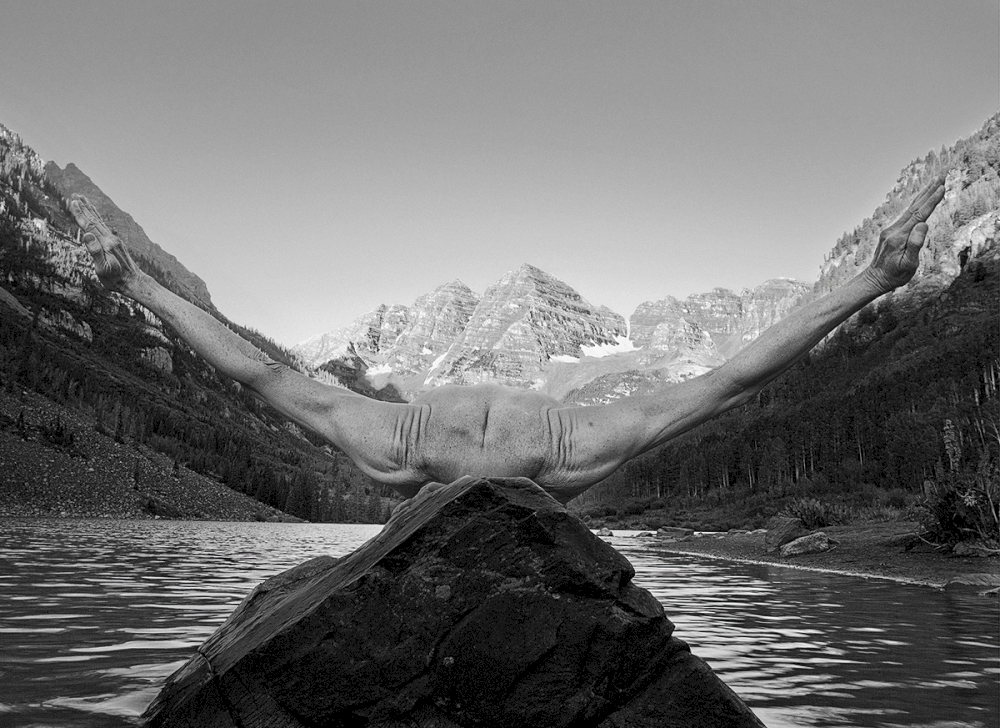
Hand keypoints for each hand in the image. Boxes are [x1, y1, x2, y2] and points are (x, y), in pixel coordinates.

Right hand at [67, 194, 141, 292]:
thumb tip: (86, 235)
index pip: (89, 226)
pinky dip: (97, 220)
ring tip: (84, 201)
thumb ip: (95, 252)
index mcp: (106, 243)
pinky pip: (104, 228)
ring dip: (91, 211)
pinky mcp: (115, 244)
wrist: (134, 282)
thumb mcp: (103, 268)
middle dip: (84, 208)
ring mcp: (114, 241)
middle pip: (94, 220)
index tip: (72, 202)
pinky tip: (95, 218)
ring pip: (100, 222)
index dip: (80, 214)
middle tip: (75, 196)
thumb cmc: (116, 279)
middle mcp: (111, 239)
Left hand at [865, 173, 946, 292]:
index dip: (931, 201)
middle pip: (914, 207)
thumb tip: (923, 224)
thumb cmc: (894, 275)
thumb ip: (915, 244)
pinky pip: (906, 215)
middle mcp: (893, 230)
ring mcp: (890, 230)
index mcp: (899, 237)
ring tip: (934, 183)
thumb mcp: (908, 264)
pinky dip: (916, 205)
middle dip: (928, 192)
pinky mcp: (890, 232)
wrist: (875, 279)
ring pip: (909, 210)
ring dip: (922, 196)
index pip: (919, 215)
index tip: (941, 188)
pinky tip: (920, 200)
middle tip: (941, 176)